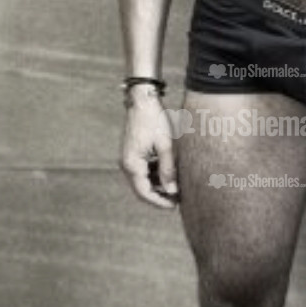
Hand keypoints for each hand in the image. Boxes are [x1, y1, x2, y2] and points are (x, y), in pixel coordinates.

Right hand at [119, 93, 179, 208]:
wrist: (142, 100)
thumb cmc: (155, 120)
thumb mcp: (166, 145)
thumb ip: (168, 170)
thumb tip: (172, 191)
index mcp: (132, 164)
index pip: (144, 192)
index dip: (160, 202)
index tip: (174, 206)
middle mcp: (127, 164)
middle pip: (142, 189)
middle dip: (159, 195)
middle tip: (178, 200)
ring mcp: (128, 158)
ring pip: (143, 180)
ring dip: (157, 185)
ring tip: (176, 187)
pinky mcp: (133, 153)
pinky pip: (143, 170)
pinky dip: (155, 175)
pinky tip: (169, 173)